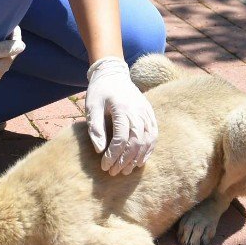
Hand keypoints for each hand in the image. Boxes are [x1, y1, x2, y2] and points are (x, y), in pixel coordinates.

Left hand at [84, 56, 157, 174]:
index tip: (105, 166)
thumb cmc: (99, 91)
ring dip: (137, 157)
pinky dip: (149, 149)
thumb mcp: (91, 106)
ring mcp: (146, 111)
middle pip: (136, 141)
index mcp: (121, 108)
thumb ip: (95, 128)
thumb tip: (100, 150)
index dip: (113, 155)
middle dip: (125, 160)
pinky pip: (154, 134)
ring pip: (147, 139)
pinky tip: (140, 160)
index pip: (121, 138)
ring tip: (126, 170)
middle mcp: (137, 110)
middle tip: (114, 172)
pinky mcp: (150, 113)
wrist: (113, 73)